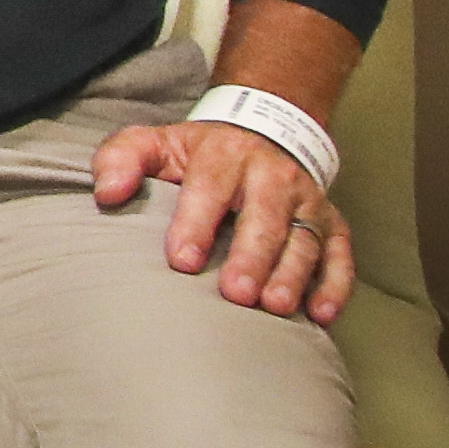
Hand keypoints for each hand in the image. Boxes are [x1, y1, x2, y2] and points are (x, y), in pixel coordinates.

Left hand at [93, 116, 350, 324]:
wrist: (260, 133)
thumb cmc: (196, 155)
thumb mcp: (153, 142)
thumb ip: (120, 160)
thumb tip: (107, 193)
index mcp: (225, 155)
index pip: (210, 188)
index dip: (197, 224)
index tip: (182, 261)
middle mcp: (273, 176)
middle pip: (265, 218)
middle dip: (251, 257)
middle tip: (236, 294)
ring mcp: (307, 201)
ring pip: (305, 240)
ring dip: (292, 275)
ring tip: (274, 307)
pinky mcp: (331, 223)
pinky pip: (341, 254)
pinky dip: (336, 284)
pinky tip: (322, 315)